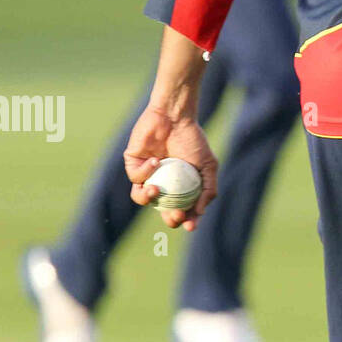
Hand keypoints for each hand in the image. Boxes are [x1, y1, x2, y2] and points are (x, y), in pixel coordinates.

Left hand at [124, 108, 217, 230]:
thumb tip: (199, 213)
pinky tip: (156, 160)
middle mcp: (162, 182)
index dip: (185, 219)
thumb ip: (208, 189)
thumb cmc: (192, 139)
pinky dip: (146, 172)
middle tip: (175, 215)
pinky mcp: (133, 165)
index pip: (181, 208)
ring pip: (142, 198)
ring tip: (157, 190)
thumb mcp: (208, 165)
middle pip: (161, 209)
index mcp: (179, 185)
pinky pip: (135, 178)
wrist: (174, 117)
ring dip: (148, 199)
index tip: (189, 224)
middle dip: (168, 217)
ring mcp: (146, 175)